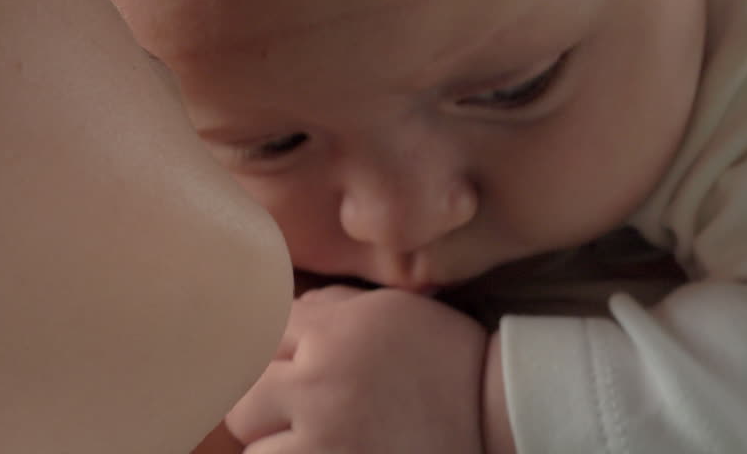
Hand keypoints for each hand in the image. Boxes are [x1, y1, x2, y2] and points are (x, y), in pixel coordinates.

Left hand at [226, 286, 488, 452]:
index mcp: (341, 329)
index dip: (280, 359)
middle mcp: (324, 376)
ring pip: (254, 441)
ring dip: (279, 444)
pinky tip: (334, 452)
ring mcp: (325, 432)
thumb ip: (335, 307)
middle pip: (247, 393)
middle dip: (270, 406)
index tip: (299, 375)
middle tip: (307, 416)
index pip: (265, 336)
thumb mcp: (398, 311)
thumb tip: (282, 310)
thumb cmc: (450, 364)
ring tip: (326, 440)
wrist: (498, 414)